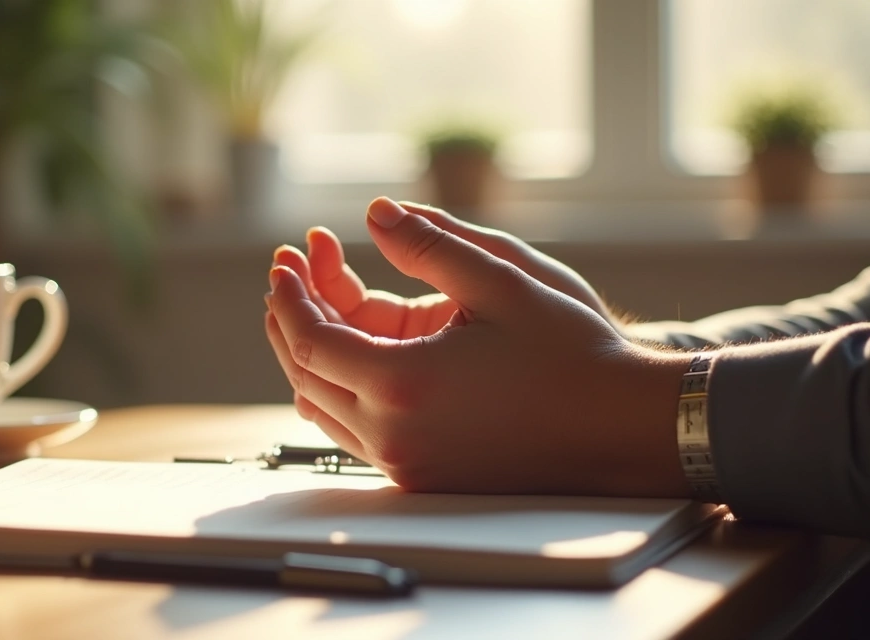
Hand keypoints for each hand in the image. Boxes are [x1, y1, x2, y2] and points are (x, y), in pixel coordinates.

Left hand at [264, 197, 690, 496]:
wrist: (625, 428)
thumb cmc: (573, 353)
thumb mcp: (504, 279)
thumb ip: (431, 244)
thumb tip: (374, 213)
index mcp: (404, 386)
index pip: (312, 341)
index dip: (290, 297)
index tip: (285, 259)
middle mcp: (393, 436)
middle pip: (306, 377)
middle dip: (290, 319)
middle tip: (289, 271)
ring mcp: (407, 463)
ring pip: (325, 408)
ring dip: (310, 354)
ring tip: (313, 301)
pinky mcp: (423, 475)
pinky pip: (356, 430)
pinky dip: (340, 387)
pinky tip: (350, 349)